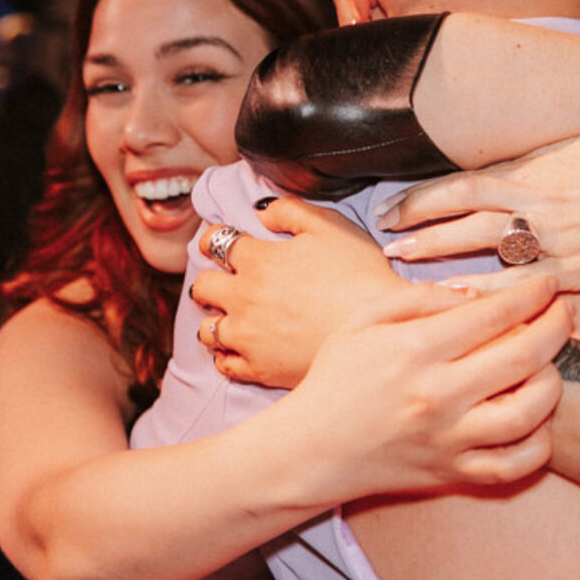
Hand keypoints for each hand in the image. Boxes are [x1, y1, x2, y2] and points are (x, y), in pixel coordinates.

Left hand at [192, 198, 406, 387]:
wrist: (377, 332)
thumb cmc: (360, 276)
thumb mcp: (330, 226)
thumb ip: (290, 210)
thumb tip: (261, 212)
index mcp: (259, 260)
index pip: (215, 242)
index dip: (214, 239)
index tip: (221, 243)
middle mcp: (244, 298)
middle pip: (202, 287)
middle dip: (210, 280)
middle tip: (226, 282)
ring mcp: (248, 336)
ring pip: (207, 329)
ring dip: (216, 319)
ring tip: (234, 318)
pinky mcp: (258, 368)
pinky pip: (224, 364)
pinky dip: (227, 355)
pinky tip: (243, 348)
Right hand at [284, 277, 571, 498]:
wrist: (309, 450)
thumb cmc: (336, 378)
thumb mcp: (363, 320)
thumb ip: (418, 298)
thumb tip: (474, 294)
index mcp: (414, 349)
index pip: (493, 314)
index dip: (530, 294)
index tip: (547, 285)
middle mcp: (437, 394)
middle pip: (523, 357)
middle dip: (556, 327)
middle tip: (564, 313)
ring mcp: (448, 438)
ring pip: (528, 413)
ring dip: (552, 383)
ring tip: (549, 365)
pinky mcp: (452, 472)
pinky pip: (514, 464)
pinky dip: (538, 444)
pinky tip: (537, 421)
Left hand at [375, 131, 579, 291]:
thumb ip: (537, 157)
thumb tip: (504, 163)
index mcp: (535, 168)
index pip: (462, 181)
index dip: (421, 196)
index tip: (391, 206)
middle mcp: (535, 201)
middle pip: (459, 213)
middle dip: (415, 224)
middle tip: (382, 235)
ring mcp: (552, 238)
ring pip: (480, 246)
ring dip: (437, 253)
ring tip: (402, 262)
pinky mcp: (572, 271)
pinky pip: (517, 285)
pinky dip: (482, 290)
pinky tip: (452, 296)